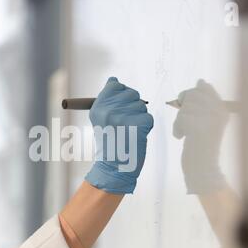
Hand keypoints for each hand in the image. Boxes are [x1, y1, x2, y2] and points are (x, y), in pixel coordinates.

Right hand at [85, 77, 153, 193]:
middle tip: (125, 122)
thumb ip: (107, 100)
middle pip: (131, 93)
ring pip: (142, 106)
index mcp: (98, 107)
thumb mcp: (100, 120)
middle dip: (132, 106)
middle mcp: (110, 110)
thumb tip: (113, 80)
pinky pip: (148, 118)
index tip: (119, 106)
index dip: (121, 94)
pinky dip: (145, 127)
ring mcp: (124, 118)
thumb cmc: (109, 143)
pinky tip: (136, 135)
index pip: (115, 85)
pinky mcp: (138, 125)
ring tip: (129, 130)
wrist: (113, 167)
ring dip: (139, 117)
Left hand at [173, 79, 228, 193]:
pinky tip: (182, 138)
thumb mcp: (207, 121)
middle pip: (192, 94)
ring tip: (185, 133)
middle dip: (183, 108)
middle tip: (186, 122)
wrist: (203, 169)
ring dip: (179, 121)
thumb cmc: (201, 146)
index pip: (205, 88)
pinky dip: (177, 129)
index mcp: (222, 109)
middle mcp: (219, 112)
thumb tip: (201, 81)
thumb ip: (204, 102)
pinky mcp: (198, 127)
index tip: (190, 110)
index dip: (192, 96)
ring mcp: (210, 119)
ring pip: (184, 108)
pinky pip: (180, 118)